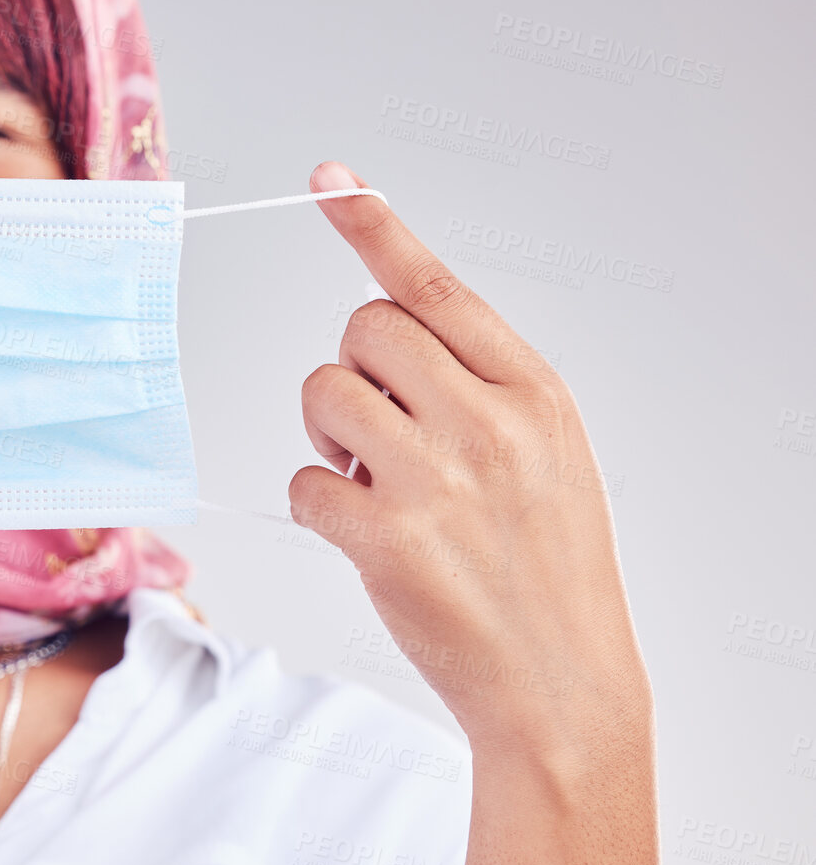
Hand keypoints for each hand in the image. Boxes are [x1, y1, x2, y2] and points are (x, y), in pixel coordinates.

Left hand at [290, 162, 649, 752]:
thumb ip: (480, 389)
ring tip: (372, 481)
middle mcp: (489, 424)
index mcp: (534, 393)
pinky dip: (317, 504)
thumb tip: (388, 336)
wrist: (561, 685)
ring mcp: (436, 481)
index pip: (439, 287)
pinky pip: (303, 482)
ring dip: (328, 433)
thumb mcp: (550, 456)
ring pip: (322, 391)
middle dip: (354, 372)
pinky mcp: (386, 540)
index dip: (376, 227)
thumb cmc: (547, 567)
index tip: (330, 178)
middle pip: (364, 329)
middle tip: (378, 432)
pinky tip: (361, 534)